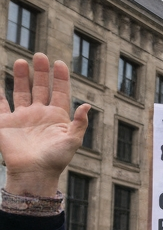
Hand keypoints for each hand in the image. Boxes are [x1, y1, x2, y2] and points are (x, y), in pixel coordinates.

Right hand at [0, 54, 89, 196]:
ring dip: (21, 77)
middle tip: (40, 55)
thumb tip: (88, 105)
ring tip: (21, 61)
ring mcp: (22, 118)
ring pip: (21, 92)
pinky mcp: (5, 124)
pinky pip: (0, 106)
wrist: (33, 174)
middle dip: (40, 72)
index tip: (59, 63)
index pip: (60, 92)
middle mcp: (39, 114)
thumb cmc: (55, 160)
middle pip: (40, 88)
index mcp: (57, 117)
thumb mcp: (72, 141)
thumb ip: (79, 123)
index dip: (60, 78)